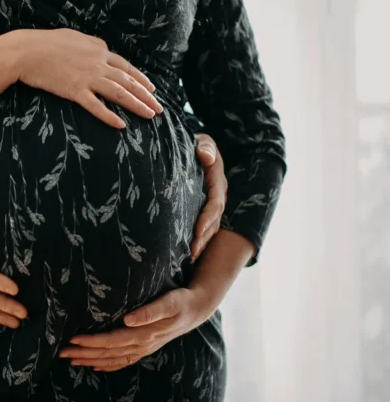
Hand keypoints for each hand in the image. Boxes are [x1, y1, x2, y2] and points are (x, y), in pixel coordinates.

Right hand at [15, 28, 163, 127]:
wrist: (26, 51)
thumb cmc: (46, 41)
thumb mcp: (75, 36)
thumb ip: (92, 44)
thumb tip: (103, 48)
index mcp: (98, 49)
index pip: (126, 66)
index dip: (141, 78)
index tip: (151, 88)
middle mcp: (98, 63)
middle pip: (128, 81)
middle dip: (146, 95)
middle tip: (159, 108)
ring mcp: (87, 77)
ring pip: (119, 93)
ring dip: (136, 105)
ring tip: (150, 116)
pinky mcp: (74, 90)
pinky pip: (96, 106)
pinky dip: (110, 116)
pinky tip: (121, 125)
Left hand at [58, 287, 216, 371]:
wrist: (197, 309)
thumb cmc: (181, 301)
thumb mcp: (169, 302)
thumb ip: (150, 311)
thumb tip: (128, 319)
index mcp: (144, 333)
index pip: (111, 340)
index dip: (91, 341)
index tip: (72, 339)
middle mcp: (142, 344)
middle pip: (107, 352)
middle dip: (83, 353)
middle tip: (61, 352)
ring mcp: (143, 348)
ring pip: (112, 359)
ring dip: (91, 360)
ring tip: (71, 360)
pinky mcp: (145, 347)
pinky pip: (123, 361)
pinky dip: (108, 365)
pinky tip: (95, 366)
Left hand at [191, 133, 227, 259]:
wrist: (194, 147)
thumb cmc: (196, 144)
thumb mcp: (203, 142)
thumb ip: (205, 147)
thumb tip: (206, 156)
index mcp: (217, 182)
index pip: (214, 204)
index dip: (206, 219)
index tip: (196, 232)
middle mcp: (217, 196)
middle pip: (212, 222)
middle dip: (202, 238)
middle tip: (191, 253)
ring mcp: (209, 204)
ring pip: (208, 228)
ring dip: (199, 244)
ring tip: (188, 259)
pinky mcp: (200, 209)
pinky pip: (200, 227)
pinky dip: (194, 240)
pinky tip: (183, 253)